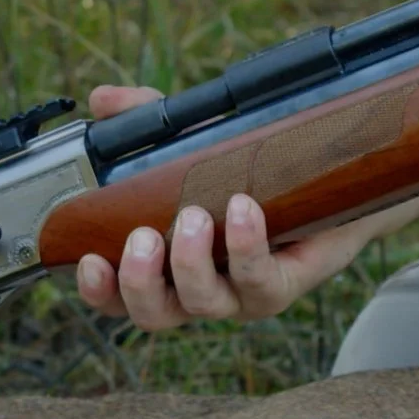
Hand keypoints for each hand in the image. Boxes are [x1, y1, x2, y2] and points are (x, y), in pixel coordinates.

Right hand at [73, 85, 379, 329]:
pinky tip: (242, 209)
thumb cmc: (249, 167)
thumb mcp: (191, 139)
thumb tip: (103, 101)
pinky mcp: (280, 288)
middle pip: (154, 316)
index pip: (119, 299)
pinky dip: (244, 245)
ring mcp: (239, 296)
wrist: (329, 178)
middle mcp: (198, 292)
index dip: (98, 290)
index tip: (89, 260)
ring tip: (194, 216)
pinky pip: (258, 279)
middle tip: (144, 238)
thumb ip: (145, 119)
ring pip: (203, 303)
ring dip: (191, 263)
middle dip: (140, 282)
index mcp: (166, 269)